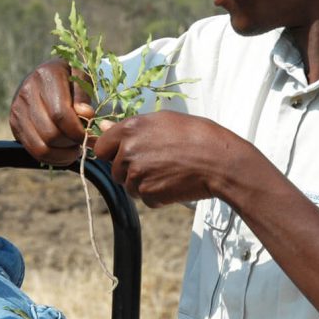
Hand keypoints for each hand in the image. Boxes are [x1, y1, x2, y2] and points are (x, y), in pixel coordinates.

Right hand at [10, 58, 94, 164]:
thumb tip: (86, 114)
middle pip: (50, 134)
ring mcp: (17, 109)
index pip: (60, 114)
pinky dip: (52, 158)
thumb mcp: (82, 78)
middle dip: (71, 144)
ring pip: (40, 146)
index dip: (77, 131)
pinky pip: (33, 151)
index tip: (91, 137)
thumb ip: (83, 96)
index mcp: (46, 76)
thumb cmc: (70, 77)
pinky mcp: (14, 124)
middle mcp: (27, 92)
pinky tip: (64, 153)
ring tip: (75, 149)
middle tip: (84, 142)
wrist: (46, 75)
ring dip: (62, 155)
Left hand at [94, 111, 265, 206]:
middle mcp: (128, 151)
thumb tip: (103, 126)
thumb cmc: (195, 135)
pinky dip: (156, 194)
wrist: (218, 161)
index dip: (111, 152)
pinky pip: (144, 197)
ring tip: (168, 170)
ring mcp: (136, 174)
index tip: (125, 154)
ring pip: (128, 185)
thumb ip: (130, 126)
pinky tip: (173, 182)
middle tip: (157, 162)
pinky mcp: (147, 194)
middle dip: (129, 169)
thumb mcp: (162, 121)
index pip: (100, 147)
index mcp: (130, 129)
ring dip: (143, 182)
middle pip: (114, 169)